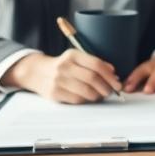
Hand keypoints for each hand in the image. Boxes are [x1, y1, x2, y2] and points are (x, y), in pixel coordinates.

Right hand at [4, 49, 121, 103]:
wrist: (37, 72)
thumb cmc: (63, 66)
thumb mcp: (77, 59)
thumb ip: (95, 63)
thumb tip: (113, 73)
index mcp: (73, 55)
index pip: (96, 65)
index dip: (110, 76)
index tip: (117, 83)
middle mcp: (65, 66)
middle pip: (92, 79)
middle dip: (106, 87)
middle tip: (111, 91)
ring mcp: (58, 80)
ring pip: (86, 91)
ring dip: (98, 95)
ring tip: (101, 95)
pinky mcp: (55, 93)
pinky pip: (77, 99)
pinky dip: (86, 100)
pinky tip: (88, 97)